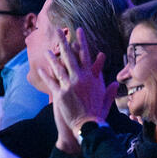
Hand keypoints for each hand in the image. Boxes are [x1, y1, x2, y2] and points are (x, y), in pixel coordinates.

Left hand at [38, 27, 117, 150]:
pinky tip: (41, 69)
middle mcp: (81, 79)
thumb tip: (115, 82)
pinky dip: (46, 74)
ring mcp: (69, 86)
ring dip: (52, 58)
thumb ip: (109, 89)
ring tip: (47, 50)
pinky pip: (51, 81)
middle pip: (71, 57)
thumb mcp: (106, 99)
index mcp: (92, 78)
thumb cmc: (98, 113)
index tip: (78, 32)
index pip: (87, 55)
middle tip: (59, 31)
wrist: (88, 126)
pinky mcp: (60, 94)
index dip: (82, 42)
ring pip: (59, 67)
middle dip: (64, 42)